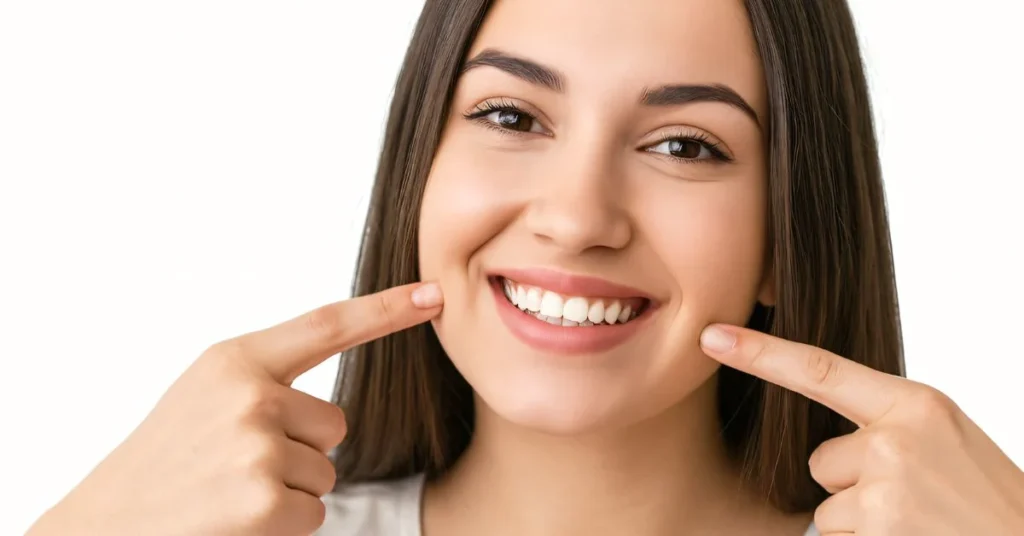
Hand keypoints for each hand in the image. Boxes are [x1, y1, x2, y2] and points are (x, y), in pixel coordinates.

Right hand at [27, 282, 443, 535]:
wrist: (107, 524)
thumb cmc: (165, 462)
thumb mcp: (206, 396)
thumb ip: (265, 382)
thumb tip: (331, 405)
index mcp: (235, 361)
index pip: (326, 326)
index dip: (385, 310)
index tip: (431, 294)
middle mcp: (250, 395)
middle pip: (336, 423)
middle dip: (302, 451)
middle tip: (239, 467)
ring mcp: (257, 446)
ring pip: (325, 473)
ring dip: (288, 493)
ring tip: (228, 493)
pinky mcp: (263, 500)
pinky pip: (314, 514)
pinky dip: (284, 528)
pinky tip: (235, 521)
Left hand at [700, 324, 1023, 535]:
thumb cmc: (984, 498)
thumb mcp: (943, 438)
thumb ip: (886, 424)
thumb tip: (827, 443)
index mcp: (914, 404)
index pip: (819, 369)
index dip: (760, 353)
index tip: (712, 336)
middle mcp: (895, 439)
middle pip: (822, 460)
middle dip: (852, 484)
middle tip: (913, 499)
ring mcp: (885, 487)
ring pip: (830, 504)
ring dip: (862, 520)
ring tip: (918, 522)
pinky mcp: (877, 527)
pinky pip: (837, 535)